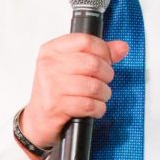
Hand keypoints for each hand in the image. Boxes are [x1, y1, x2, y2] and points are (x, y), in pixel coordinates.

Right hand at [17, 33, 128, 156]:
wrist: (38, 119)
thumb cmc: (56, 91)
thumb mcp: (73, 67)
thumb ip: (99, 55)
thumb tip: (122, 47)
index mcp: (52, 50)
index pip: (86, 40)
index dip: (104, 51)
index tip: (107, 60)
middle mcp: (49, 65)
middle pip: (93, 63)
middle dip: (107, 75)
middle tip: (104, 81)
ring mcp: (51, 86)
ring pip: (94, 86)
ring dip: (104, 94)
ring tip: (100, 96)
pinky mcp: (55, 106)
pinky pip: (89, 105)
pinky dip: (98, 108)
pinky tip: (94, 108)